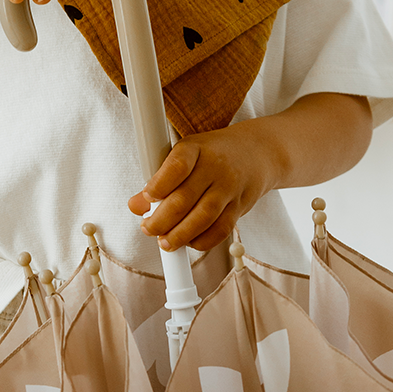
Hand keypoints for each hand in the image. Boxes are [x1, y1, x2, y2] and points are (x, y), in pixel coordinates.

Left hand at [127, 123, 280, 251]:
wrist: (258, 152)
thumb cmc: (213, 153)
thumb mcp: (185, 154)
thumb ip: (159, 179)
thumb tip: (134, 205)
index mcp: (195, 148)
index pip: (176, 167)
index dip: (158, 186)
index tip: (144, 200)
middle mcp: (214, 167)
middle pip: (184, 199)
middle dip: (161, 220)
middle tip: (148, 229)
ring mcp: (229, 187)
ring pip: (203, 218)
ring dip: (179, 235)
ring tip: (164, 242)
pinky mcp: (240, 206)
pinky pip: (220, 230)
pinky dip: (201, 241)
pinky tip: (188, 242)